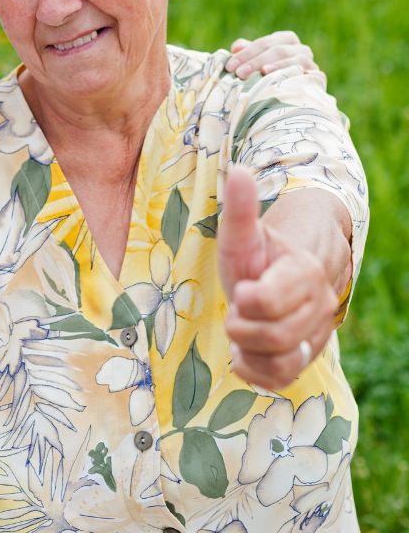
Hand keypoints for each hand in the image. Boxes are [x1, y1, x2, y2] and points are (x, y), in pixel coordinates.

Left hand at [217, 166, 337, 389]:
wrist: (272, 279)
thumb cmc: (254, 256)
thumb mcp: (243, 234)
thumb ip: (242, 208)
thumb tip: (238, 171)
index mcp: (301, 271)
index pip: (273, 298)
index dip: (249, 301)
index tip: (238, 291)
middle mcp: (317, 305)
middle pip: (278, 335)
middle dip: (243, 327)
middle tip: (234, 311)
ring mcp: (314, 334)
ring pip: (284, 361)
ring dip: (249, 351)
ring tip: (239, 330)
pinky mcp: (305, 358)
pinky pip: (283, 379)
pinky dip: (256, 372)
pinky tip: (243, 353)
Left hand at [225, 30, 317, 78]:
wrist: (292, 105)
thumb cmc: (268, 79)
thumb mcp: (256, 64)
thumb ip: (246, 53)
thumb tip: (236, 47)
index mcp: (286, 40)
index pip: (265, 43)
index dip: (246, 53)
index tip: (230, 66)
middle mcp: (301, 50)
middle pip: (279, 51)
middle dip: (256, 61)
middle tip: (239, 73)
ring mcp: (311, 64)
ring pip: (295, 60)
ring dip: (276, 66)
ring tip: (261, 73)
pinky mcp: (318, 79)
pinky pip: (306, 75)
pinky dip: (294, 76)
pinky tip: (281, 81)